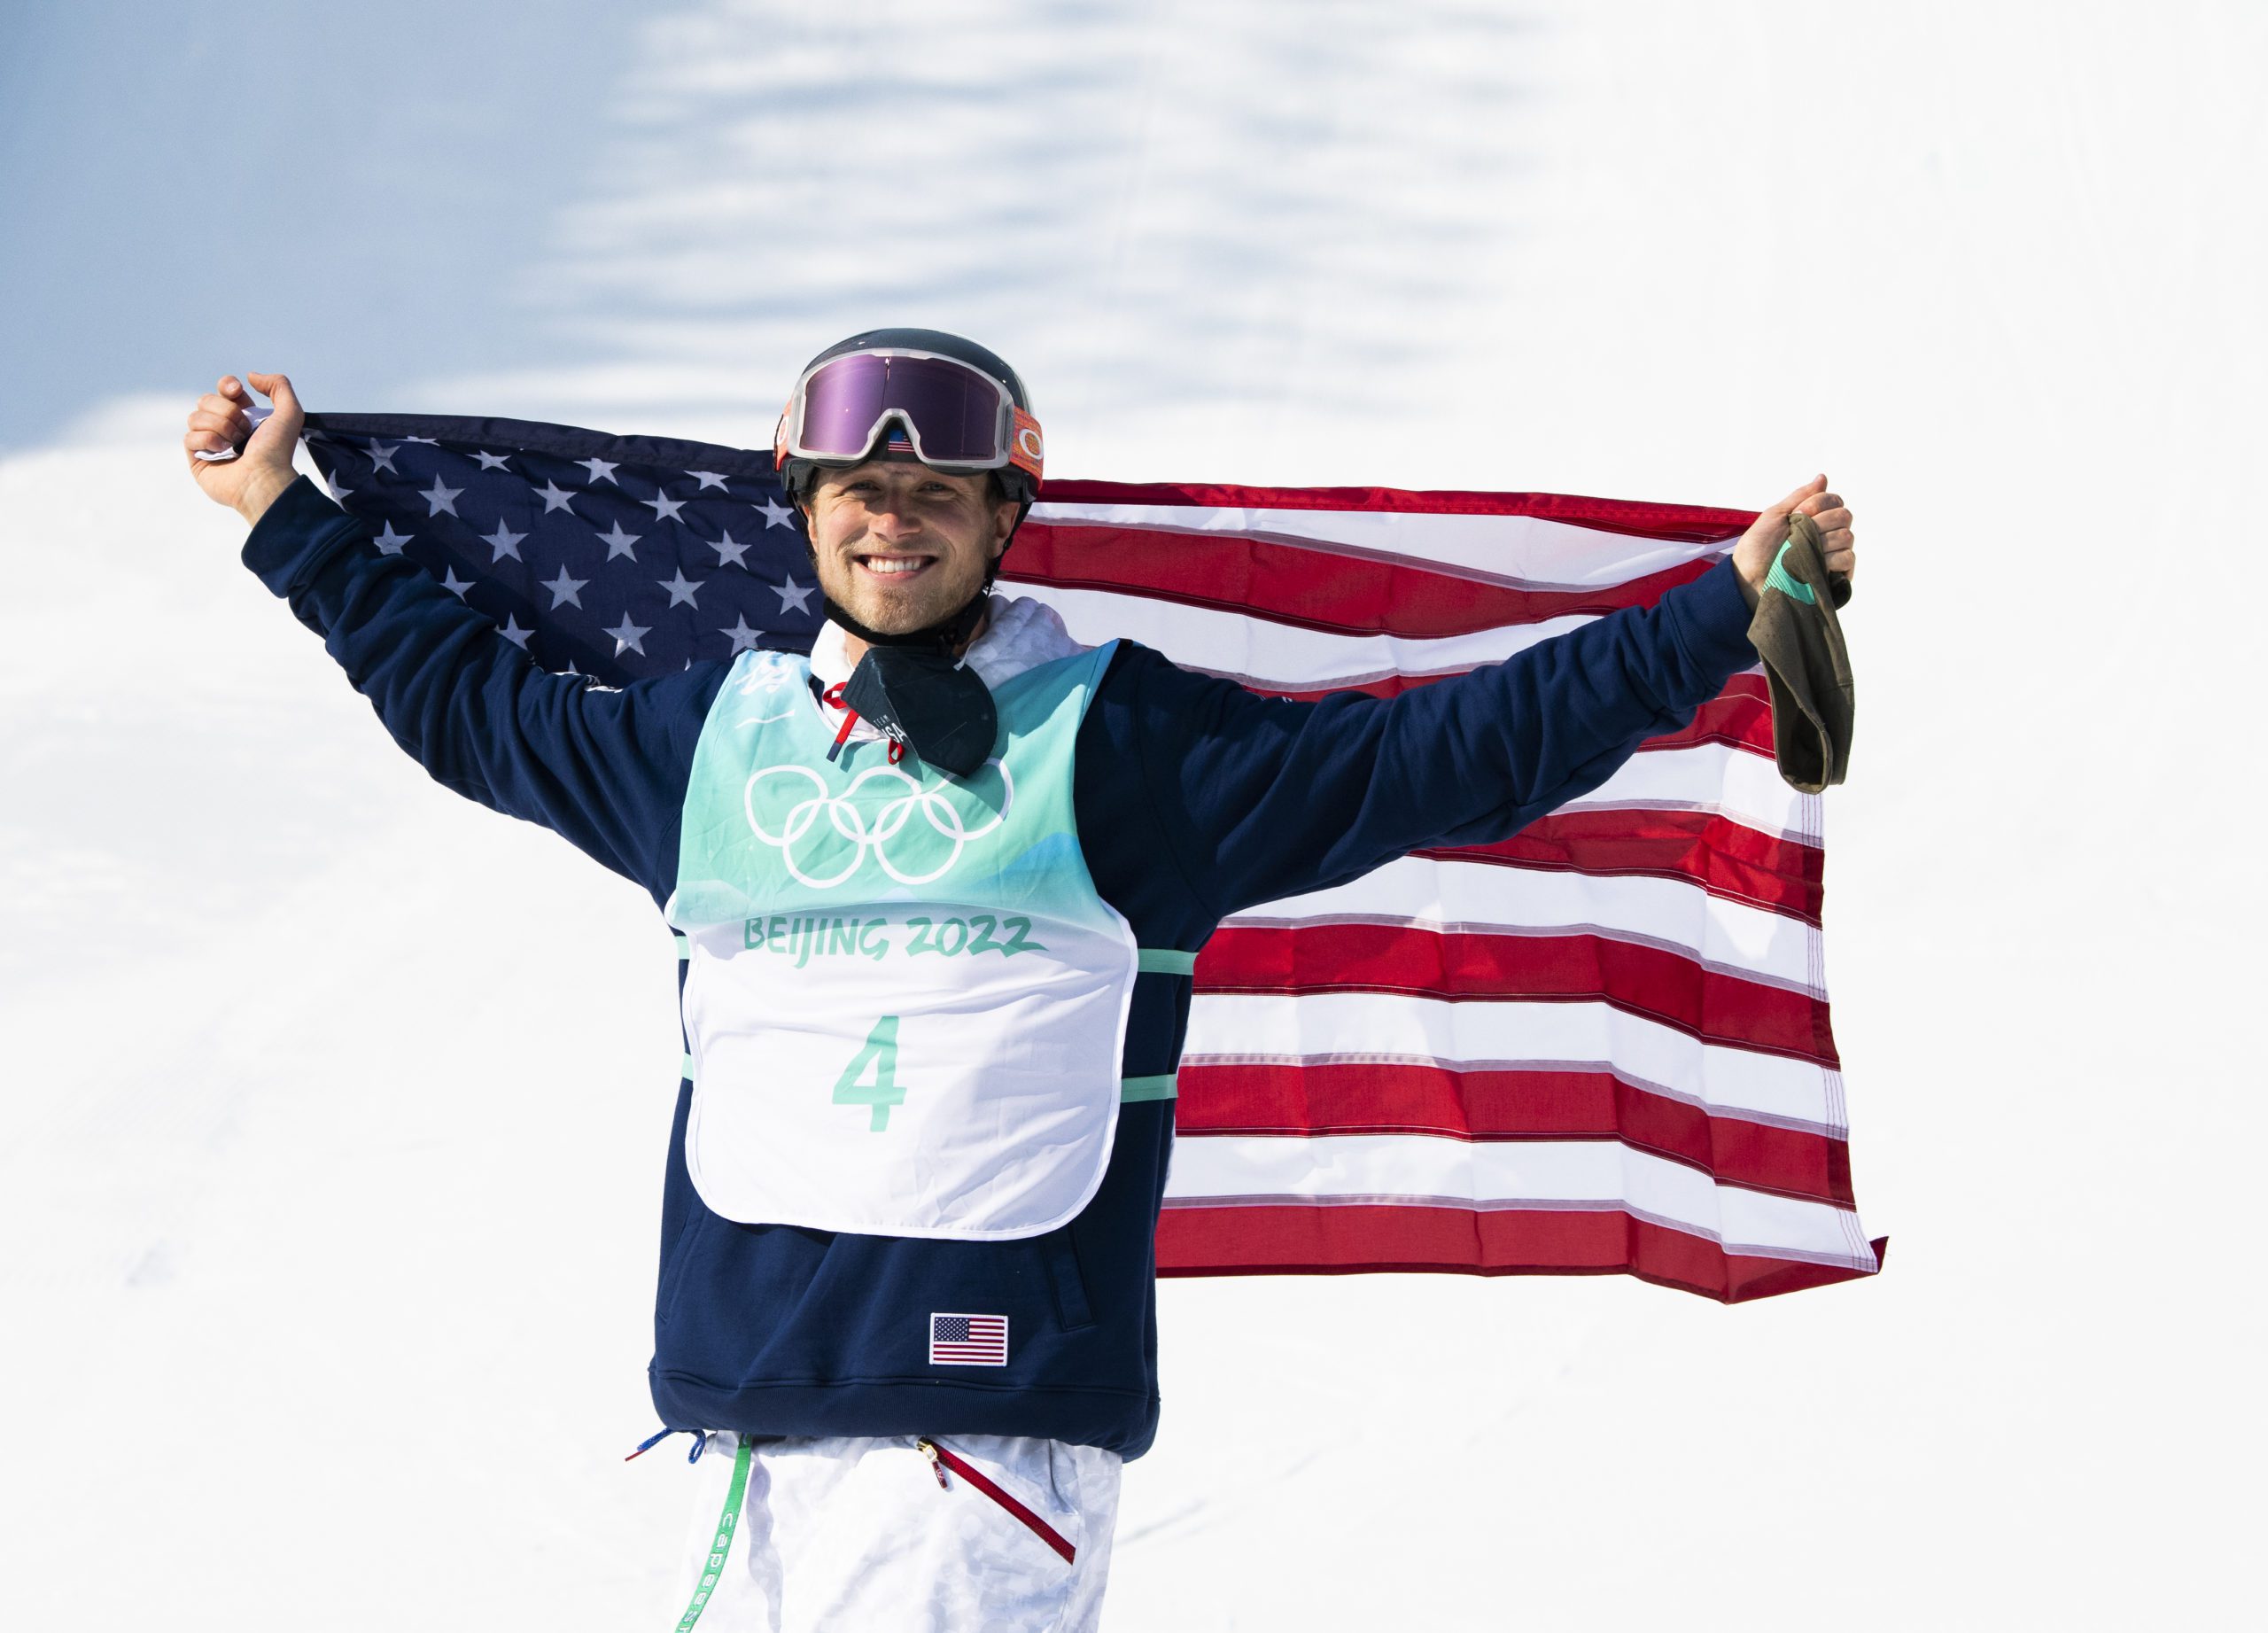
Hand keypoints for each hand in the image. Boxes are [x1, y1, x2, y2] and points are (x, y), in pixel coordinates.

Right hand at [184, 372, 305, 524]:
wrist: (265, 479)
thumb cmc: (278, 451)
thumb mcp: (290, 412)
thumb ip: (279, 385)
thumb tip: (250, 376)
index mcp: (244, 416)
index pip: (224, 389)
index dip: (227, 385)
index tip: (237, 390)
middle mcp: (224, 428)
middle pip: (206, 399)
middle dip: (227, 412)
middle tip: (245, 431)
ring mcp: (209, 443)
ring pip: (195, 416)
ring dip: (220, 428)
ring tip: (236, 445)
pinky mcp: (197, 459)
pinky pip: (189, 437)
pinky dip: (208, 442)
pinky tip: (223, 453)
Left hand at [1731, 474, 1856, 608]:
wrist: (1748, 578)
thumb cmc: (1757, 548)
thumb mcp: (1775, 515)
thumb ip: (1800, 495)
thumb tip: (1823, 477)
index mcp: (1814, 520)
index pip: (1835, 501)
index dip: (1819, 504)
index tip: (1797, 515)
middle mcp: (1827, 536)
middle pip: (1844, 516)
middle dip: (1820, 522)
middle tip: (1797, 534)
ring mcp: (1832, 556)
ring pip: (1847, 536)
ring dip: (1822, 541)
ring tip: (1800, 553)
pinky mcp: (1835, 576)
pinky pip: (1847, 558)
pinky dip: (1831, 559)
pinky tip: (1813, 565)